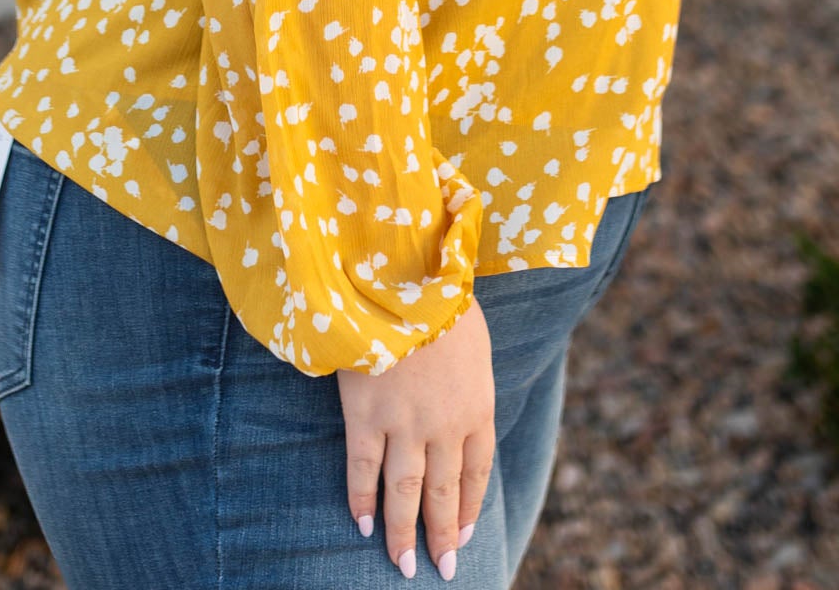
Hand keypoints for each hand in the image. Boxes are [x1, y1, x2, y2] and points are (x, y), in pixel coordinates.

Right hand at [336, 296, 495, 579]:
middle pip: (442, 493)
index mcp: (476, 406)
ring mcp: (404, 424)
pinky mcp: (366, 414)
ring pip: (404, 492)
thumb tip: (462, 406)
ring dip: (404, 533)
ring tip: (402, 565)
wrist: (404, 277)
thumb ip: (469, 383)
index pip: (476, 474)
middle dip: (440, 536)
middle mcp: (445, 426)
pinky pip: (363, 469)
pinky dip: (362, 500)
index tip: (460, 535)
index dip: (467, 509)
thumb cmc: (441, 300)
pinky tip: (364, 525)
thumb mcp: (473, 343)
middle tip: (441, 569)